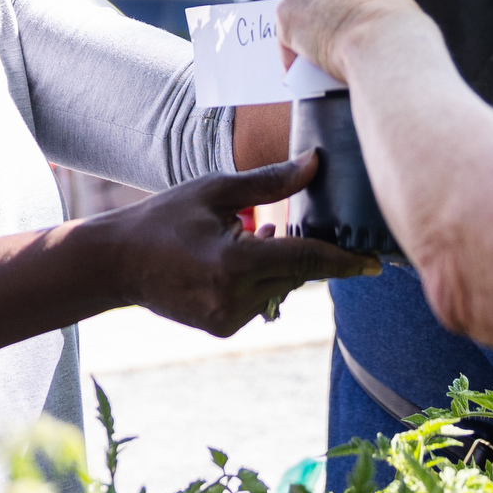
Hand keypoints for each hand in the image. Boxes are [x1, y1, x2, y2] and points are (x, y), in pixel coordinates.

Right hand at [92, 154, 379, 337]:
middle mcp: (233, 297)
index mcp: (234, 262)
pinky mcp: (221, 327)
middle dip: (302, 249)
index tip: (376, 264)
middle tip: (283, 222)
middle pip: (296, 273)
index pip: (305, 260)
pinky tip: (236, 257)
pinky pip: (260, 301)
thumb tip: (314, 164)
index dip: (344, 260)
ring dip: (278, 264)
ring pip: (280, 288)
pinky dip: (259, 280)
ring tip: (247, 235)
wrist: (116, 263)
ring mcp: (226, 318)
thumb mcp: (214, 190)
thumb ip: (269, 182)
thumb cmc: (164, 219)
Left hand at [277, 0, 423, 85]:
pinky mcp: (286, 13)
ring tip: (315, 48)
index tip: (336, 2)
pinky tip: (302, 64)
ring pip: (294, 4)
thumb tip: (361, 12)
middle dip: (313, 0)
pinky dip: (292, 50)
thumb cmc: (396, 23)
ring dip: (301, 23)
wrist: (381, 39)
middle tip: (326, 25)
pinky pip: (284, 34)